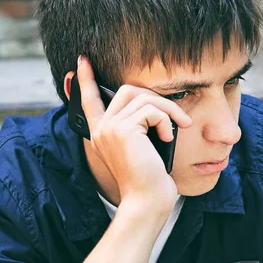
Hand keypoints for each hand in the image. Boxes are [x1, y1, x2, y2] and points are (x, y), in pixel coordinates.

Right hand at [77, 56, 192, 210]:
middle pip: (127, 91)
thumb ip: (139, 128)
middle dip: (156, 98)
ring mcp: (109, 129)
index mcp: (102, 134)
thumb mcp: (143, 150)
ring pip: (143, 98)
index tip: (82, 61)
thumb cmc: (149, 181)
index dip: (85, 79)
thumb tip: (155, 106)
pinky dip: (167, 121)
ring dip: (168, 110)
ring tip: (180, 127)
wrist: (147, 201)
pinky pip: (152, 110)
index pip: (89, 100)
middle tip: (178, 117)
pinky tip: (168, 138)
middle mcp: (101, 129)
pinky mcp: (122, 130)